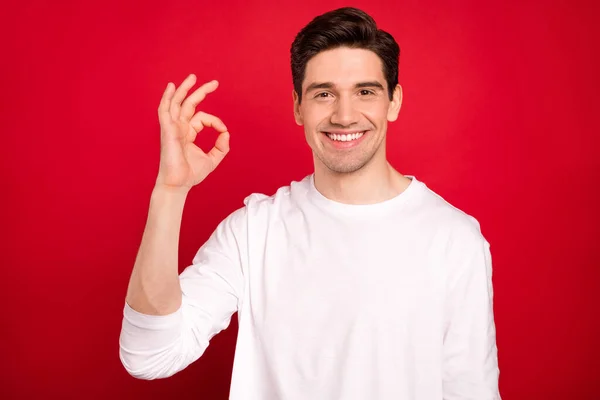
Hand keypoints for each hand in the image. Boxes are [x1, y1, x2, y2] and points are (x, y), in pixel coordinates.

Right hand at [155, 74, 229, 191]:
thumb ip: (221, 146)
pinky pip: (165, 110)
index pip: (202, 118)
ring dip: (184, 89)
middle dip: (201, 91)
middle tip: (215, 83)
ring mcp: (172, 127)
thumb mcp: (212, 159)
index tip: (223, 130)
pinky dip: (167, 98)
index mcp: (188, 133)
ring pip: (177, 103)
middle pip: (189, 104)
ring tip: (193, 77)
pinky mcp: (167, 130)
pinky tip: (171, 87)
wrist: (178, 184)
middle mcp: (179, 127)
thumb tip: (226, 132)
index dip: (215, 121)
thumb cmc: (191, 174)